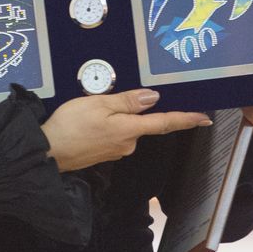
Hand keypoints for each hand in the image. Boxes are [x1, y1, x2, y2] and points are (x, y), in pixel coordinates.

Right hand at [41, 89, 212, 172]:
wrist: (48, 153)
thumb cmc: (70, 125)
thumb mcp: (99, 103)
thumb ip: (128, 101)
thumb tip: (153, 98)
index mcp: (130, 130)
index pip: (165, 123)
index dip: (186, 119)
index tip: (204, 118)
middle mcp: (128, 144)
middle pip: (141, 123)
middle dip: (131, 111)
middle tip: (105, 100)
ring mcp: (116, 151)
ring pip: (125, 128)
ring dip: (115, 118)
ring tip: (90, 110)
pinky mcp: (105, 154)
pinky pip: (114, 135)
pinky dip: (106, 126)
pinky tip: (88, 122)